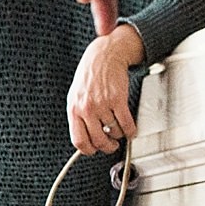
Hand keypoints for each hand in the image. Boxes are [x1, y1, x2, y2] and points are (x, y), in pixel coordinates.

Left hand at [67, 24, 143, 156]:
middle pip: (98, 140)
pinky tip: (130, 130)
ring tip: (120, 131)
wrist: (104, 54)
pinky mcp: (117, 99)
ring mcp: (102, 104)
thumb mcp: (76, 97)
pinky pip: (125, 123)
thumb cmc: (90, 75)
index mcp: (74, 110)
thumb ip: (79, 117)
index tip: (95, 150)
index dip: (88, 150)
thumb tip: (85, 138)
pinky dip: (130, 130)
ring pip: (113, 132)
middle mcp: (87, 108)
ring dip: (119, 134)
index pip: (79, 141)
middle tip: (112, 145)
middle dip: (107, 147)